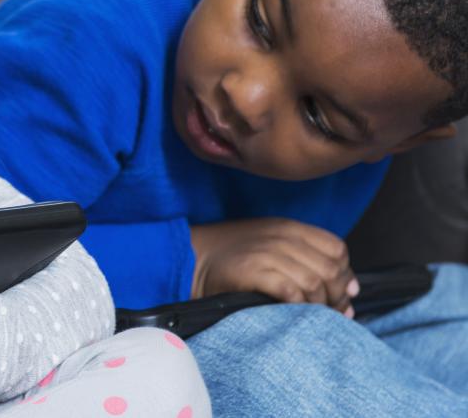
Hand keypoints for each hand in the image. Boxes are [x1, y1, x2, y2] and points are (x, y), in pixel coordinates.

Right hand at [190, 218, 358, 315]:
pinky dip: (298, 306)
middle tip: (331, 313)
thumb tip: (352, 292)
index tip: (340, 295)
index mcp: (288, 227)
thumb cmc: (234, 256)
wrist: (192, 257)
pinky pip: (291, 291)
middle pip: (330, 268)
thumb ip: (309, 260)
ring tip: (312, 316)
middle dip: (337, 296)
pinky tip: (292, 312)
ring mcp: (266, 253)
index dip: (345, 274)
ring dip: (319, 305)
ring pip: (314, 282)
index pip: (337, 249)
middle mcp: (281, 237)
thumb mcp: (271, 245)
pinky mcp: (252, 271)